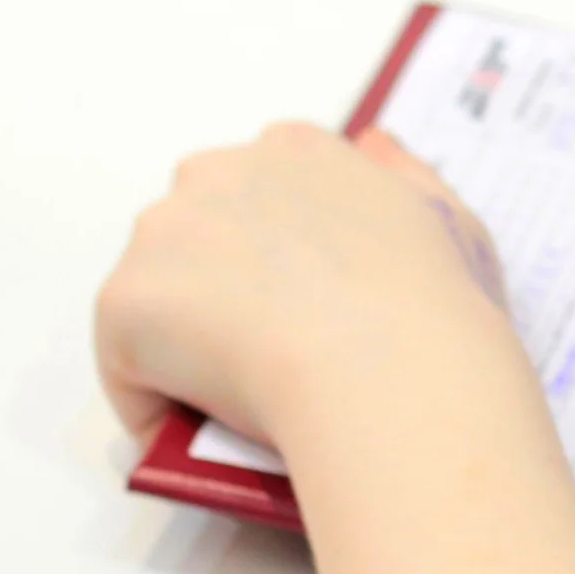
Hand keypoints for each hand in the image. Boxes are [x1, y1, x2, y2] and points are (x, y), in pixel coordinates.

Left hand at [96, 123, 515, 450]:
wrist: (391, 369)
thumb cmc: (433, 303)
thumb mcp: (449, 220)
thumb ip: (403, 177)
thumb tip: (371, 144)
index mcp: (296, 150)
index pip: (260, 192)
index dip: (278, 254)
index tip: (306, 303)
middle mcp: (217, 171)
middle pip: (195, 234)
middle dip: (219, 287)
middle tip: (271, 353)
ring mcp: (162, 233)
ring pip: (156, 296)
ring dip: (184, 341)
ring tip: (240, 396)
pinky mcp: (125, 300)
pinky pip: (127, 364)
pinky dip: (157, 401)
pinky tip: (203, 430)